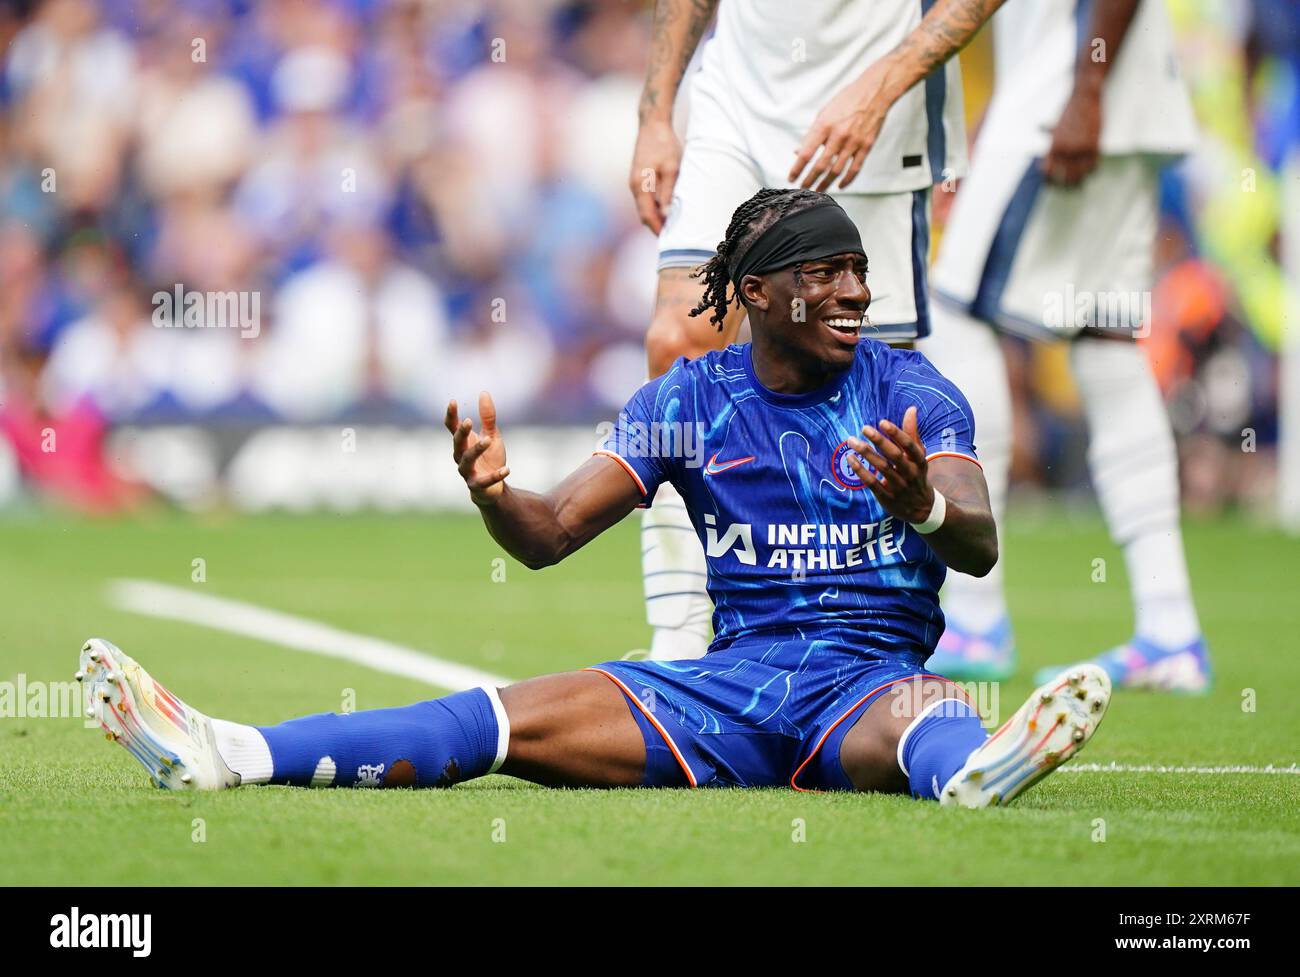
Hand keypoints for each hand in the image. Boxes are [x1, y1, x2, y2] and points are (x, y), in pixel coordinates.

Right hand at [444, 391, 508, 506]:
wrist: (493, 488)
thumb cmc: (490, 458)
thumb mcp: (491, 435)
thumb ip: (488, 418)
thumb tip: (484, 393)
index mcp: (463, 443)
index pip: (452, 428)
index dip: (451, 415)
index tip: (453, 401)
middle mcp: (461, 456)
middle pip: (457, 443)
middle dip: (461, 432)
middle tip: (468, 420)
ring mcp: (468, 472)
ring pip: (467, 460)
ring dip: (476, 450)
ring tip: (488, 440)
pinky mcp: (477, 486)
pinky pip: (484, 481)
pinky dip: (495, 476)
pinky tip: (507, 469)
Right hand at [628, 117, 681, 233]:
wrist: (652, 123)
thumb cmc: (664, 144)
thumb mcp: (672, 169)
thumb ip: (668, 193)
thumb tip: (666, 215)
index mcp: (640, 187)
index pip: (647, 217)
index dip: (658, 230)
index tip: (670, 241)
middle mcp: (634, 187)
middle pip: (644, 215)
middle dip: (657, 227)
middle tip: (673, 237)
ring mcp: (635, 182)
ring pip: (644, 207)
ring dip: (656, 217)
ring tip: (672, 225)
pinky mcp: (639, 177)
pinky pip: (645, 199)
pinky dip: (654, 207)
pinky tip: (667, 209)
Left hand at [789, 59, 891, 190]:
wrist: (874, 92)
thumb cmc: (848, 100)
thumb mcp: (824, 113)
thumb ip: (811, 134)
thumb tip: (798, 151)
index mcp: (824, 125)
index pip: (806, 153)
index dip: (797, 168)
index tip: (792, 177)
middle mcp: (838, 135)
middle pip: (820, 165)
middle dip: (809, 180)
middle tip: (803, 188)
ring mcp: (853, 142)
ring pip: (836, 170)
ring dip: (826, 183)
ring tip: (819, 190)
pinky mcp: (866, 146)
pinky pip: (855, 168)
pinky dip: (847, 180)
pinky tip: (840, 185)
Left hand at [846, 406, 935, 522]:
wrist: (922, 508)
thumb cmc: (916, 474)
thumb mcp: (918, 455)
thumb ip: (912, 433)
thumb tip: (911, 409)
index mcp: (919, 461)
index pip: (909, 445)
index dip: (897, 433)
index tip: (882, 422)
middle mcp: (910, 473)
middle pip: (895, 456)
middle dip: (880, 441)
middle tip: (864, 428)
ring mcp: (899, 487)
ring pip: (882, 468)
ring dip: (866, 454)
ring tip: (852, 441)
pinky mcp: (887, 497)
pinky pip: (872, 483)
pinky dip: (861, 471)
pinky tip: (850, 459)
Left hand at [1042, 87, 1101, 186]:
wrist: (1084, 97)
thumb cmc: (1069, 110)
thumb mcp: (1056, 125)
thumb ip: (1050, 133)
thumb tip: (1039, 128)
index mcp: (1053, 146)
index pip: (1048, 171)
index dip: (1049, 180)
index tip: (1051, 184)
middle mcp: (1065, 150)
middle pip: (1064, 177)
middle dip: (1065, 185)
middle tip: (1068, 188)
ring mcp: (1080, 149)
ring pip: (1079, 175)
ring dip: (1079, 181)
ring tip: (1079, 185)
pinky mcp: (1094, 145)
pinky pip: (1093, 166)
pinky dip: (1092, 170)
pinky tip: (1091, 171)